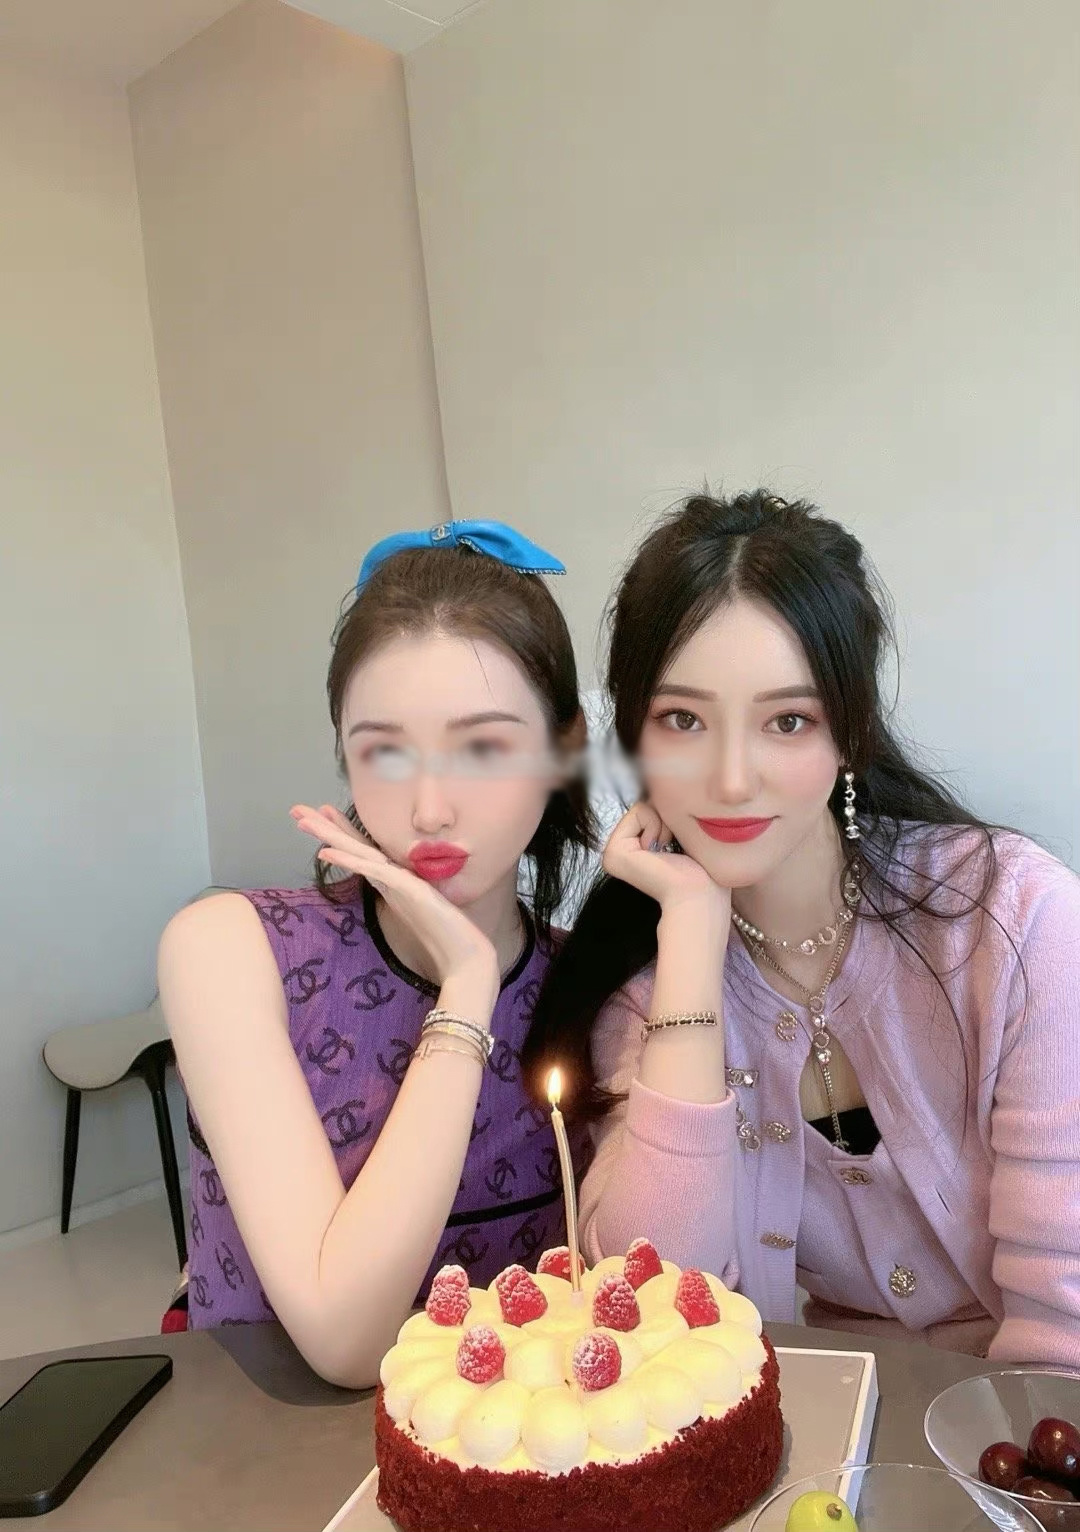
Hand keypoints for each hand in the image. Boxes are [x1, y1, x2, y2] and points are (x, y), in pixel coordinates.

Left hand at [291, 804, 497, 994]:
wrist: (468, 959)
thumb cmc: (448, 942)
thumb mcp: (419, 918)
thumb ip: (406, 904)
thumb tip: (395, 896)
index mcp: (398, 882)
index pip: (364, 853)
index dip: (342, 834)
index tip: (321, 817)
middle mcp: (398, 877)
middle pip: (356, 846)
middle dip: (326, 827)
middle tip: (297, 810)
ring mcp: (404, 882)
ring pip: (360, 852)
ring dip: (330, 835)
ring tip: (303, 819)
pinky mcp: (410, 890)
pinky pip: (373, 872)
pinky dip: (349, 860)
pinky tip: (326, 853)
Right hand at [602, 802, 727, 916]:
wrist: (700, 895)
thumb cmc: (703, 871)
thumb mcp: (684, 833)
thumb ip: (669, 812)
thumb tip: (663, 786)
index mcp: (632, 851)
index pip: (652, 809)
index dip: (672, 817)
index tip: (678, 845)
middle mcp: (619, 853)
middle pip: (646, 805)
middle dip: (667, 817)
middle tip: (674, 848)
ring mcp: (612, 853)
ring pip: (643, 805)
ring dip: (664, 822)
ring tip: (668, 850)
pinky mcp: (613, 853)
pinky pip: (640, 810)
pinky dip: (657, 824)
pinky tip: (660, 851)